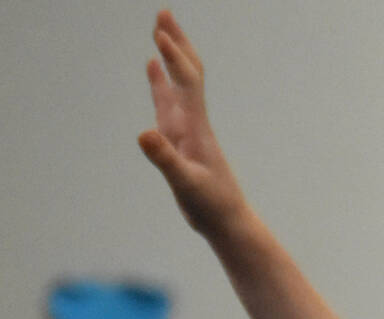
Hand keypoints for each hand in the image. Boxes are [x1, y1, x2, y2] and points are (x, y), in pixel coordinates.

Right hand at [137, 10, 249, 237]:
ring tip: (159, 30)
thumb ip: (166, 159)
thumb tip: (144, 133)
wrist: (229, 222)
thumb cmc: (212, 207)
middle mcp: (193, 123)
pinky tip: (153, 68)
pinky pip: (168, 103)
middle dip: (177, 43)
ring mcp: (186, 130)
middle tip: (163, 13)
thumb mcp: (186, 184)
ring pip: (177, 84)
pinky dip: (160, 83)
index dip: (174, 58)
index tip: (159, 32)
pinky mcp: (180, 140)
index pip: (187, 84)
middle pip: (187, 74)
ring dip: (169, 57)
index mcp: (196, 129)